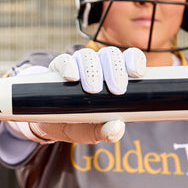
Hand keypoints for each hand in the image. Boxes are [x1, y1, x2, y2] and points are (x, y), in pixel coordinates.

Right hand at [29, 47, 145, 143]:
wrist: (50, 125)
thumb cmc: (79, 124)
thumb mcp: (94, 132)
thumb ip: (107, 132)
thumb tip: (117, 128)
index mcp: (114, 76)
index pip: (129, 58)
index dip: (134, 60)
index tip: (137, 73)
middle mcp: (98, 67)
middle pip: (110, 55)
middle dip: (115, 70)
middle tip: (117, 89)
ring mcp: (78, 66)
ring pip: (88, 55)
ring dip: (93, 70)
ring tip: (93, 89)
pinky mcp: (58, 68)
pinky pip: (64, 60)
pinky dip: (69, 66)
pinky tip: (72, 77)